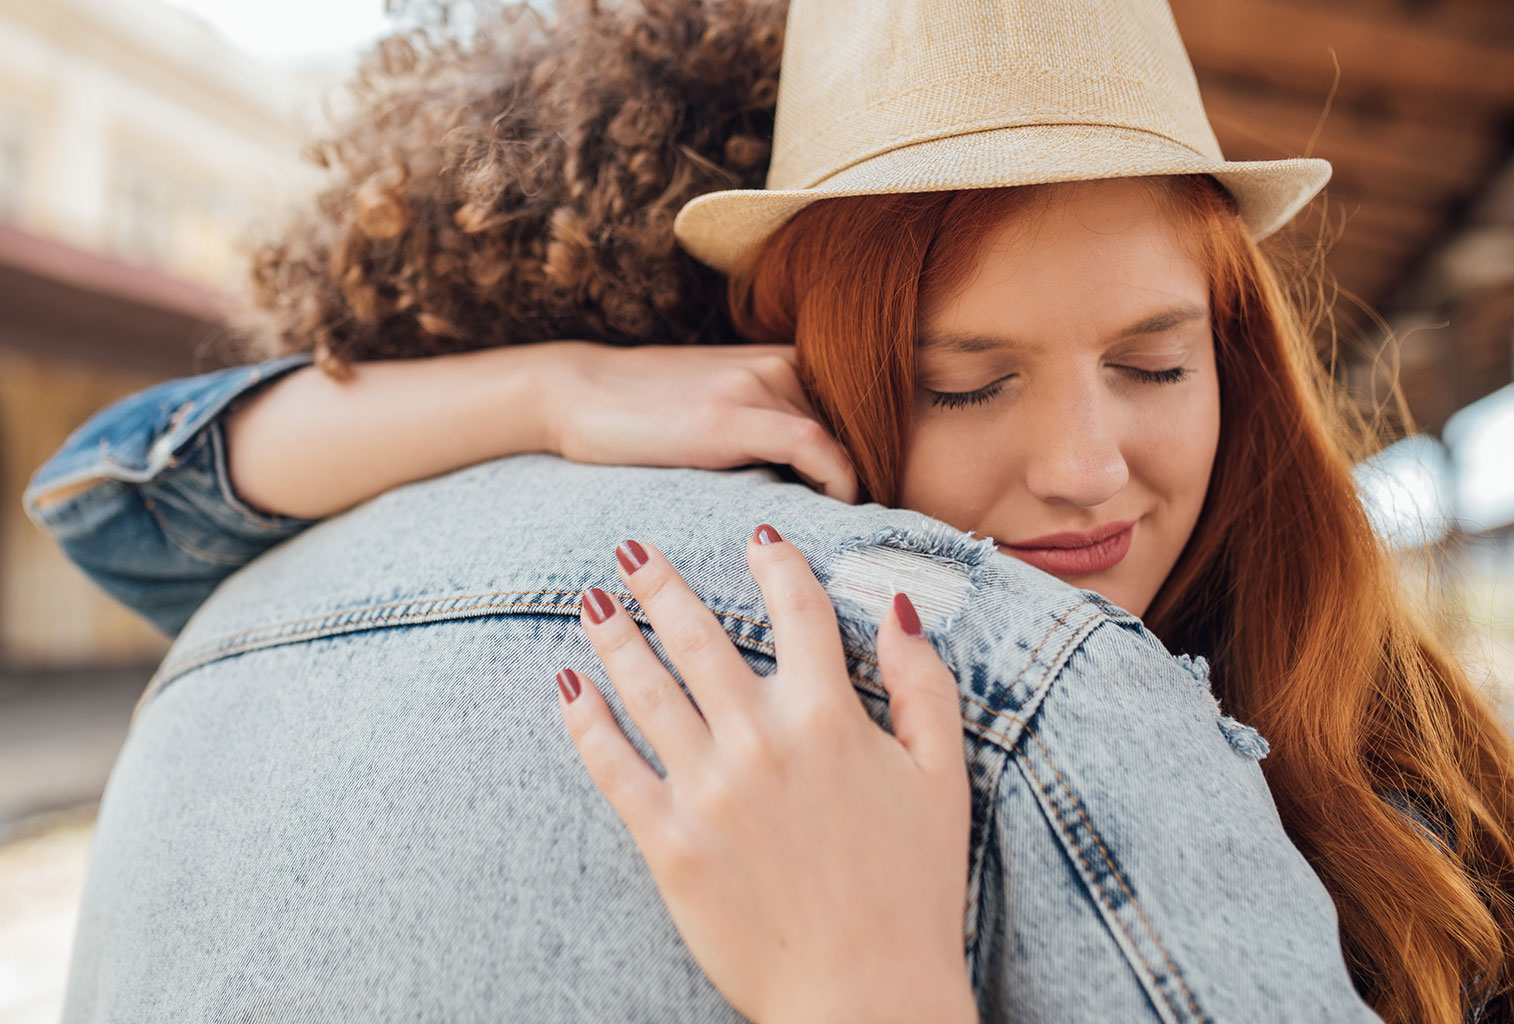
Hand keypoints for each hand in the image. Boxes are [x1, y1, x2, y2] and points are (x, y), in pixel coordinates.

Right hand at [538, 343, 859, 503]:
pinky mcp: (729, 413)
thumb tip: (817, 488)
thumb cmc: (643, 415)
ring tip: (860, 533)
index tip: (885, 508)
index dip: (880, 461)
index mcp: (783, 360)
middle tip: (882, 530)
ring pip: (842, 438)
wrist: (574, 392)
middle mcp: (780, 363)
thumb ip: (771, 429)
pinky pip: (813, 445)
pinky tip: (836, 512)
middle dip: (875, 479)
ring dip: (858, 489)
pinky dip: (837, 482)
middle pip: (858, 427)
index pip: (859, 412)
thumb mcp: (720, 409)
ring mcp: (755, 382)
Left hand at [556, 527, 975, 1023]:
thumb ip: (922, 686)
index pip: (797, 611)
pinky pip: (614, 767)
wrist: (866, 997)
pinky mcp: (669, 842)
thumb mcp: (944, 778)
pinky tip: (569, 688)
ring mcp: (709, 790)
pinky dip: (587, 722)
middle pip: (700, 636)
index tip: (756, 536)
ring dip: (616, 638)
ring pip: (648, 690)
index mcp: (831, 716)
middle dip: (661, 584)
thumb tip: (895, 608)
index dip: (775, 564)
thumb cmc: (914, 891)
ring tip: (593, 603)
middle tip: (632, 549)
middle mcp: (761, 739)